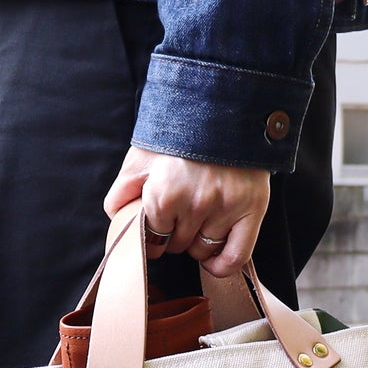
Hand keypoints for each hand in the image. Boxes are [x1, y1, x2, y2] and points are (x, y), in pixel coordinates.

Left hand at [103, 147, 268, 278]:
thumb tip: (116, 219)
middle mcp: (195, 205)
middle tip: (182, 212)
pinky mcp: (252, 208)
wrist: (225, 103)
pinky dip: (222, 265)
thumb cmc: (178, 133)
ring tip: (200, 216)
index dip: (153, 237)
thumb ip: (122, 191)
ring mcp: (225, 208)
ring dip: (198, 242)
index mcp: (163, 195)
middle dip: (175, 235)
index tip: (159, 226)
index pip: (152, 242)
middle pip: (177, 247)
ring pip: (203, 250)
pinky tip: (213, 260)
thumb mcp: (140, 157)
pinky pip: (235, 257)